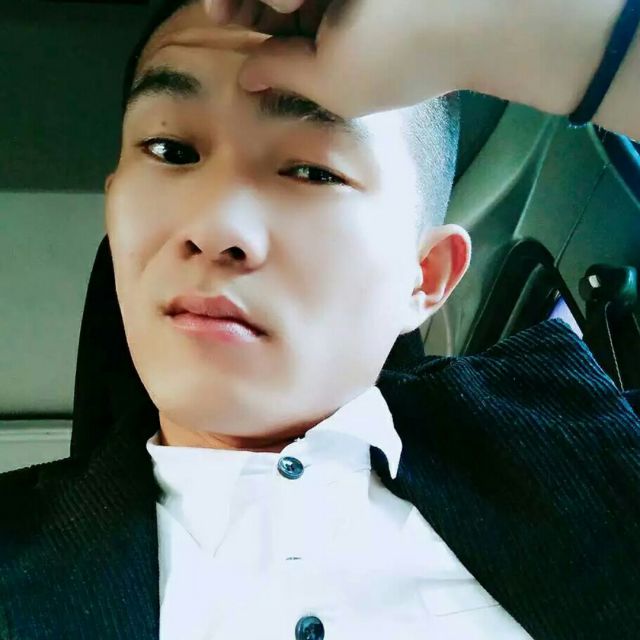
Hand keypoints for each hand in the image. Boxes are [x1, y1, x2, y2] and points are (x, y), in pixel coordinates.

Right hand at [204, 0, 639, 141]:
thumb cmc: (407, 52)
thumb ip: (282, 72)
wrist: (488, 26)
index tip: (220, 17)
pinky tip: (320, 26)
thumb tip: (249, 73)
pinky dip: (318, 4)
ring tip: (289, 32)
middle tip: (248, 24)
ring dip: (285, 4)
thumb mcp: (333, 78)